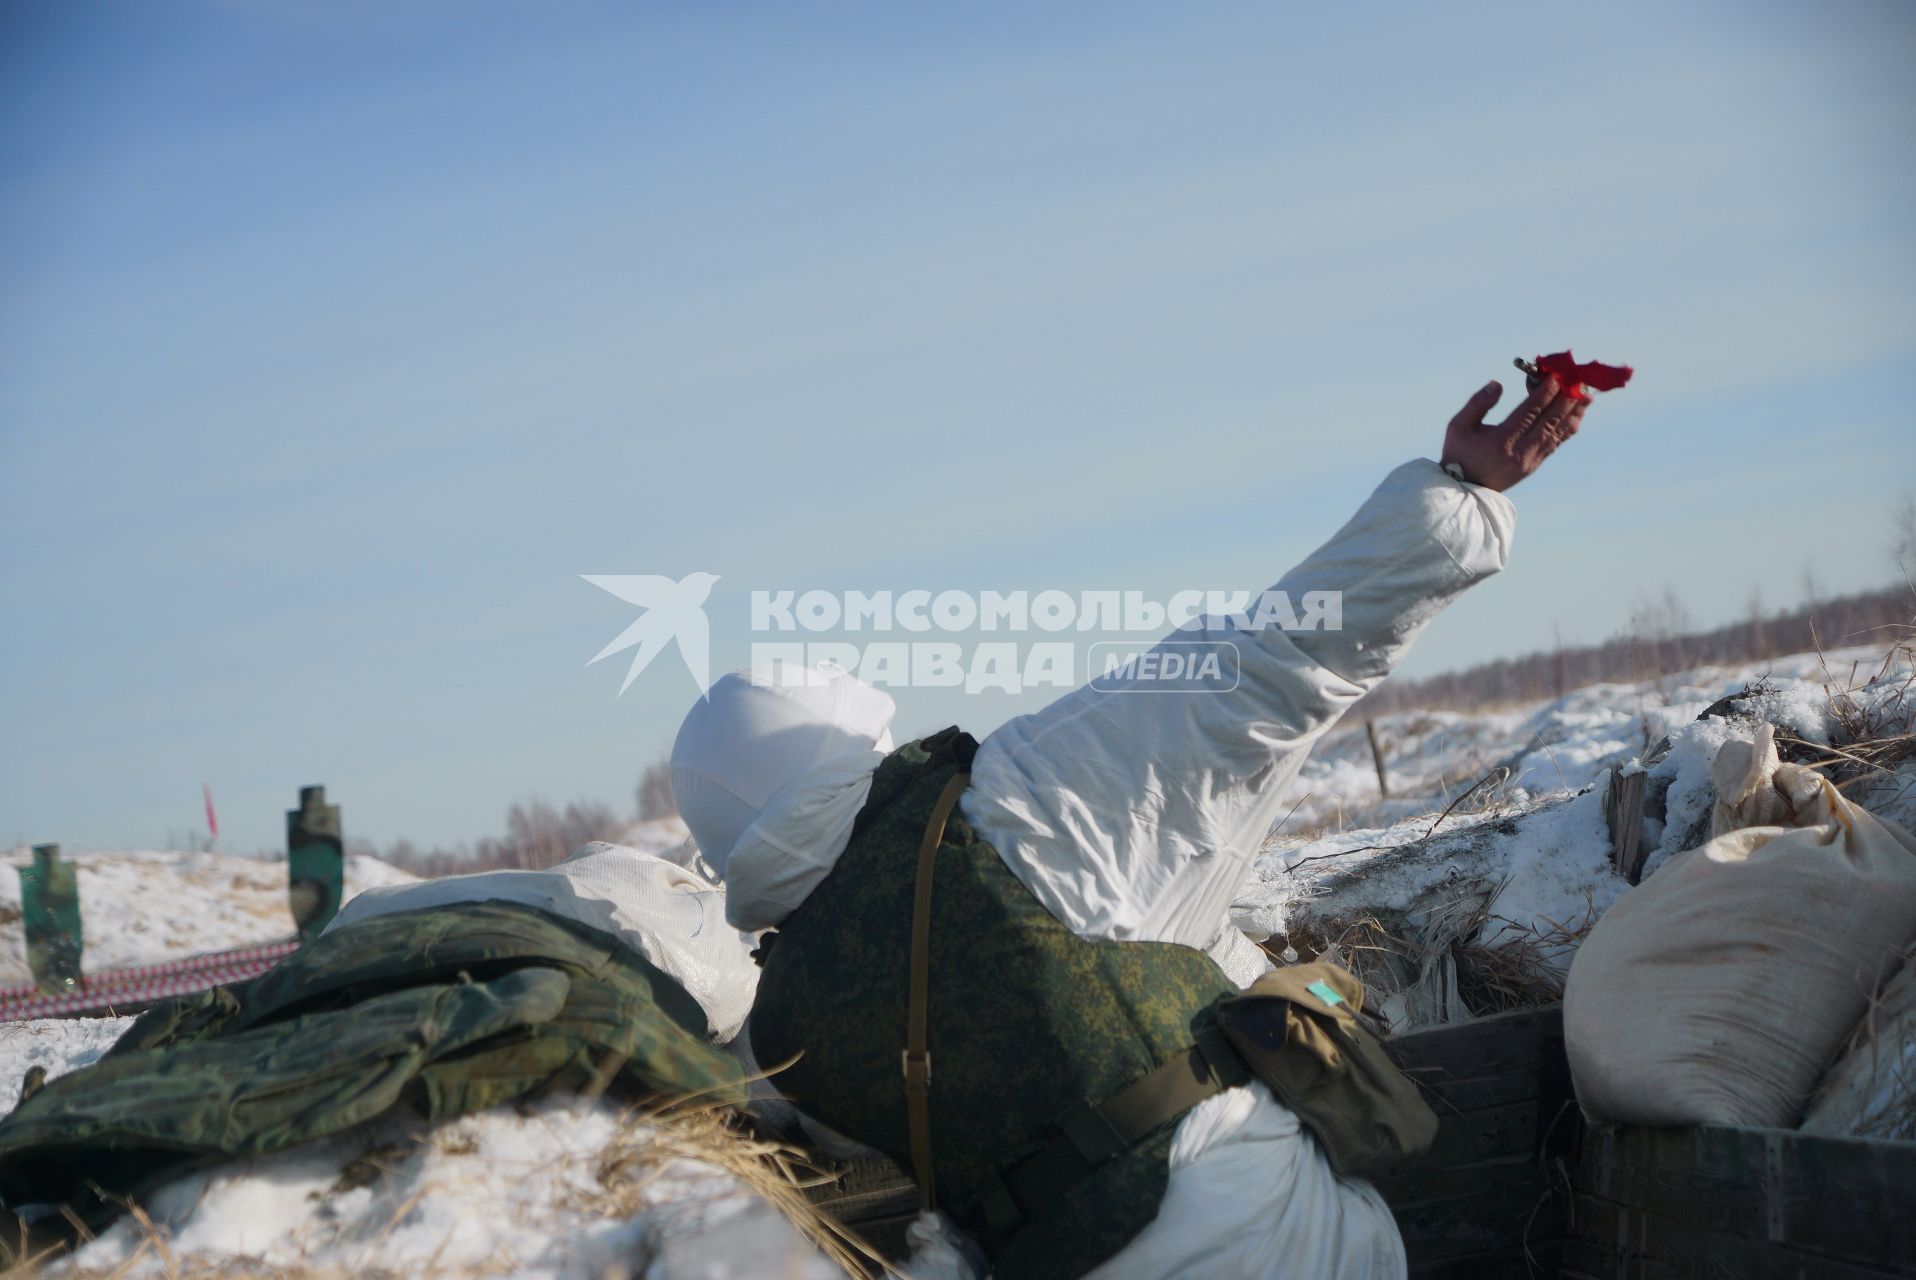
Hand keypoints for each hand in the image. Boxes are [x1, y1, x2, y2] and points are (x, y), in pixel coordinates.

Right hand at [1440, 376, 1587, 491]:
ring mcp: (1529, 460)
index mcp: (1500, 440)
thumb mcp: (1457, 426)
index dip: (1545, 392)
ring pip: (1557, 433)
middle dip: (1565, 398)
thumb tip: (1498, 384)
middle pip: (1549, 420)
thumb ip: (1477, 403)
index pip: (1529, 412)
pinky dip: (1568, 427)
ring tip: (1587, 395)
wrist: (1464, 488)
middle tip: (1578, 380)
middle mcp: (1519, 451)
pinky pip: (1555, 443)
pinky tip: (1577, 415)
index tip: (1556, 376)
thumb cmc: (1458, 453)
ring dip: (1573, 413)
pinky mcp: (1534, 465)